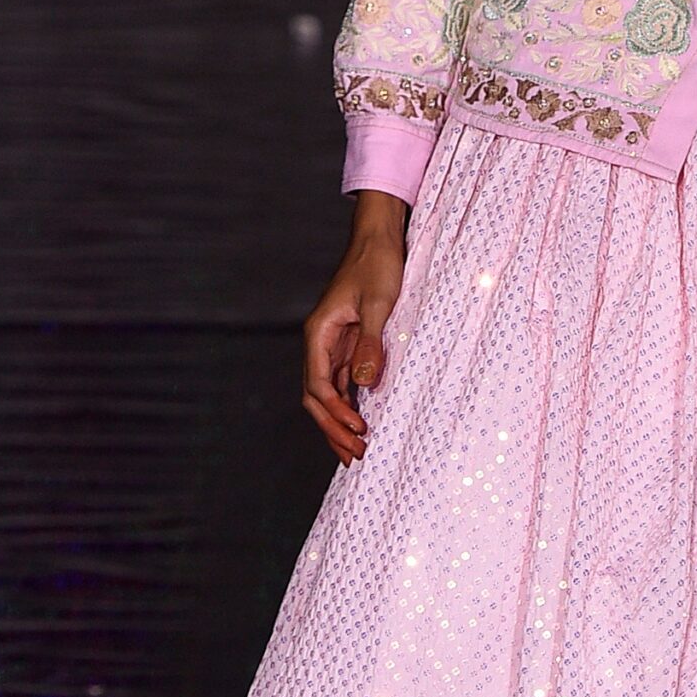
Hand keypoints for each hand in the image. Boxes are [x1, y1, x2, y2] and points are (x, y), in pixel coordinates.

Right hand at [302, 192, 407, 464]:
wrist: (379, 239)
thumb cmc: (377, 265)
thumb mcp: (379, 304)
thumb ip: (371, 344)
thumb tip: (363, 384)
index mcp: (319, 333)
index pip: (318, 385)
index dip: (336, 413)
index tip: (359, 430)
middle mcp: (321, 342)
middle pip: (317, 397)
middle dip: (333, 428)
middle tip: (356, 456)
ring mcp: (333, 344)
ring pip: (328, 393)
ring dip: (340, 422)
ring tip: (357, 451)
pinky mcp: (349, 343)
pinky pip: (343, 382)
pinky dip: (350, 405)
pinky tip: (362, 422)